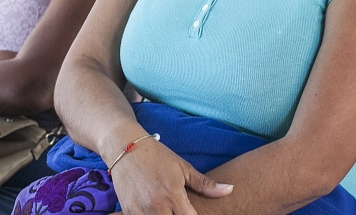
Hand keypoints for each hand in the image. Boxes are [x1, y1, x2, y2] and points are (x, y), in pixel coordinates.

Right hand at [110, 139, 232, 214]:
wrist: (125, 147)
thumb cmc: (157, 156)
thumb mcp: (183, 167)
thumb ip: (205, 184)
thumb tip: (230, 190)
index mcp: (174, 195)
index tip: (195, 212)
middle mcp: (157, 206)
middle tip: (180, 209)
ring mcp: (141, 210)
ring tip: (169, 210)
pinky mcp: (128, 211)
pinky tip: (155, 211)